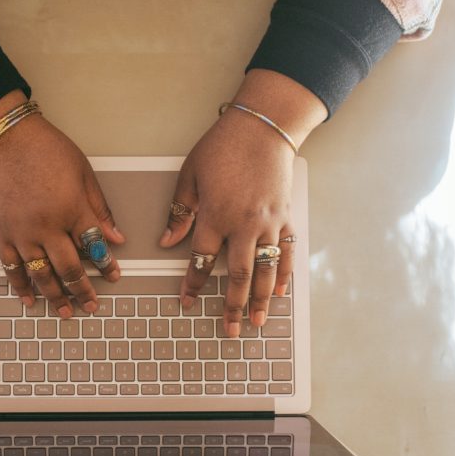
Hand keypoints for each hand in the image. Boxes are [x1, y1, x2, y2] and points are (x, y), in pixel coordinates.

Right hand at [0, 92, 124, 317]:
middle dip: (83, 291)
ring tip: (66, 311)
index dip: (107, 266)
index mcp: (72, 209)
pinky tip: (29, 297)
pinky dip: (21, 285)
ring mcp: (22, 232)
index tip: (113, 276)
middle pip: (69, 269)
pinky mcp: (2, 232)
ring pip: (41, 274)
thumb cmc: (45, 149)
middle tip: (91, 305)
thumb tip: (115, 236)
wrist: (6, 139)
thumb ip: (99, 209)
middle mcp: (47, 226)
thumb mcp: (84, 173)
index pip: (95, 247)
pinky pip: (11, 267)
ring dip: (55, 296)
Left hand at [159, 70, 325, 336]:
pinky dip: (284, 274)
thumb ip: (180, 211)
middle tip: (229, 329)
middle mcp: (244, 225)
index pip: (201, 260)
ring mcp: (269, 223)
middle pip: (237, 276)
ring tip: (256, 322)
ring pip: (265, 271)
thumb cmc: (223, 146)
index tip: (188, 302)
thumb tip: (167, 241)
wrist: (263, 126)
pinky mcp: (285, 217)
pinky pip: (286, 252)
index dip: (193, 284)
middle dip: (232, 306)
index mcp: (215, 215)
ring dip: (260, 300)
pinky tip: (280, 292)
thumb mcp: (190, 175)